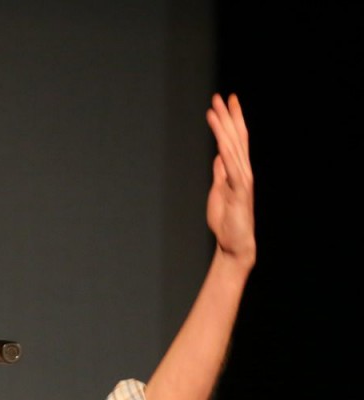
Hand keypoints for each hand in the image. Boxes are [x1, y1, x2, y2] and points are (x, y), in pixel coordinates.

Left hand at [205, 93, 254, 268]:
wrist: (234, 243)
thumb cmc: (226, 220)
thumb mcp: (219, 190)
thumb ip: (221, 172)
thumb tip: (218, 156)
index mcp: (237, 170)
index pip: (235, 140)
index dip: (231, 121)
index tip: (225, 103)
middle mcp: (243, 171)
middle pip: (237, 138)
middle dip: (228, 117)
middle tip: (221, 97)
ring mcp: (243, 179)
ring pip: (234, 147)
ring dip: (224, 128)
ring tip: (215, 109)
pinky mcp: (240, 191)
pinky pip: (232, 167)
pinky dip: (226, 151)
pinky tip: (220, 138)